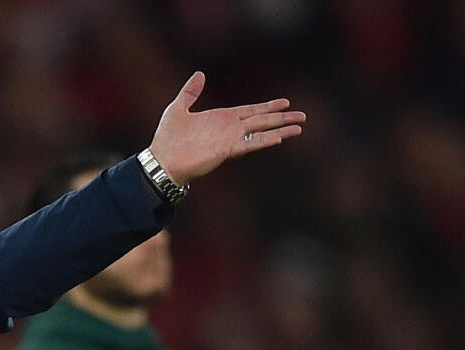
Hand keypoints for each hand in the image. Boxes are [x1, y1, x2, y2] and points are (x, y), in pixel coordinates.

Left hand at [150, 72, 304, 184]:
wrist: (161, 160)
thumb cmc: (167, 138)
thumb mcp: (178, 108)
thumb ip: (191, 92)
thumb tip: (200, 73)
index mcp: (222, 118)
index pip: (250, 110)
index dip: (268, 106)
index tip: (285, 103)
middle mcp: (229, 129)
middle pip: (262, 121)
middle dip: (282, 117)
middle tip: (302, 115)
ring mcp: (229, 140)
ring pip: (260, 133)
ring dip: (280, 130)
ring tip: (299, 128)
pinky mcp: (225, 151)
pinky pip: (248, 145)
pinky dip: (263, 141)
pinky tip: (278, 138)